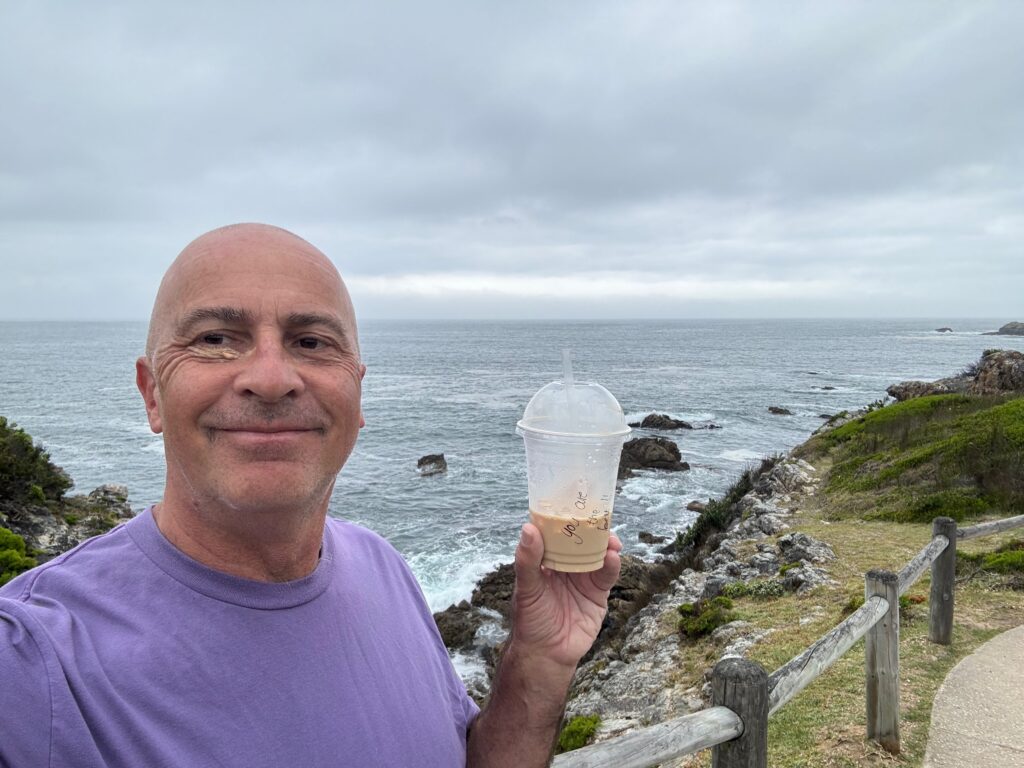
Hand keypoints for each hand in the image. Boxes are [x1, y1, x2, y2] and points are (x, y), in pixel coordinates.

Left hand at [508, 523, 622, 668]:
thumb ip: (527, 561)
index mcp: (546, 560)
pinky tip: (612, 556)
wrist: (547, 655)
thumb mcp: (526, 589)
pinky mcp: (598, 593)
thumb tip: (528, 528)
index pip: (556, 533)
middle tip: (598, 516)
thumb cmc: (530, 621)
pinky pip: (607, 574)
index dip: (564, 518)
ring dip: (605, 543)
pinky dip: (612, 564)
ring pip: (597, 553)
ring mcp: (584, 577)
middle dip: (591, 528)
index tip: (573, 502)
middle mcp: (566, 565)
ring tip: (609, 537)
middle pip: (581, 540)